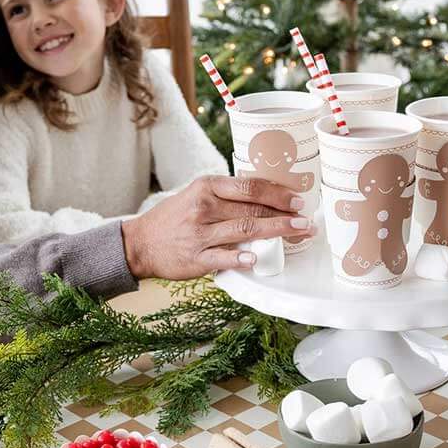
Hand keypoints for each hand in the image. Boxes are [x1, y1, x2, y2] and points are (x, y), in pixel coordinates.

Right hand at [121, 174, 314, 279]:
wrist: (140, 242)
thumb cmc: (174, 217)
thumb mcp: (196, 194)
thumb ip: (226, 195)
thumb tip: (266, 196)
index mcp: (206, 187)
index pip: (249, 187)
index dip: (277, 193)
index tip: (298, 200)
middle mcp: (203, 207)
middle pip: (252, 209)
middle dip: (285, 215)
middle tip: (307, 220)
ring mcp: (199, 233)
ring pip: (244, 230)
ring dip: (276, 232)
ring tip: (298, 233)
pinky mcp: (195, 258)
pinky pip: (222, 258)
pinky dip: (241, 258)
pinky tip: (256, 260)